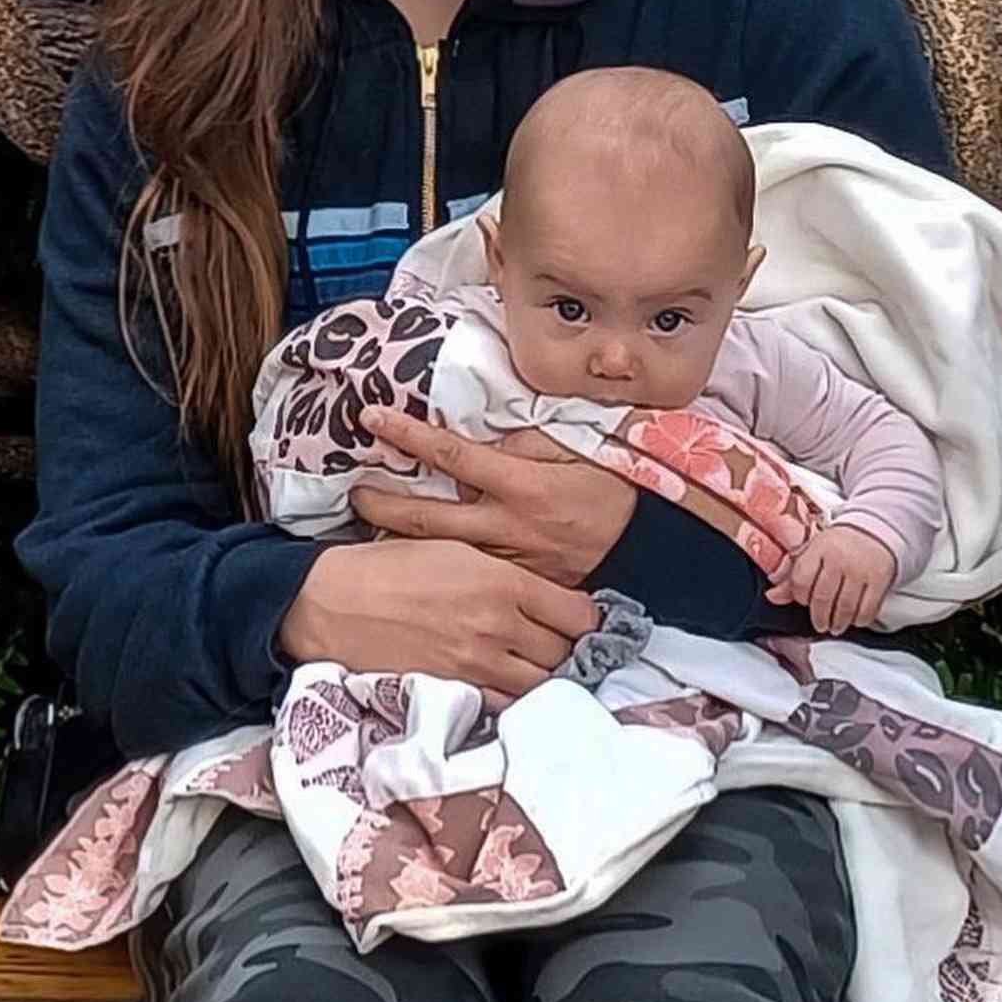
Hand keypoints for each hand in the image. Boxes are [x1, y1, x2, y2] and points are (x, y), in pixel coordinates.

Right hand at [278, 537, 598, 712]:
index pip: (578, 613)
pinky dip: (514, 702)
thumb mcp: (455, 549)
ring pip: (542, 686)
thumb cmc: (389, 567)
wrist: (332, 602)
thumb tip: (539, 592)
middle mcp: (499, 625)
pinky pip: (505, 706)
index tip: (581, 621)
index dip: (587, 620)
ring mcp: (478, 663)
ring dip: (547, 680)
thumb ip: (503, 572)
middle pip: (567, 653)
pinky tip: (509, 691)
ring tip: (540, 672)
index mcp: (504, 581)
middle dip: (571, 652)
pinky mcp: (454, 690)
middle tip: (565, 648)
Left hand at [349, 410, 636, 588]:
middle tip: (353, 492)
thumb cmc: (608, 481)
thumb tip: (479, 438)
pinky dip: (436, 567)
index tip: (372, 416)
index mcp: (521, 484)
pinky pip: (470, 576)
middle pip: (428, 517)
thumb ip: (522, 441)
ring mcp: (510, 561)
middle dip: (382, 504)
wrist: (648, 537)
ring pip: (441, 553)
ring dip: (398, 541)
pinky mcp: (517, 585)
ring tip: (364, 528)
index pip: (451, 455)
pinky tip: (409, 562)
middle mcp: (509, 527)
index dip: (407, 434)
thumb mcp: (570, 445)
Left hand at [766, 525, 896, 634]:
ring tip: (835, 626)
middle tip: (821, 624)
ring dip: (838, 623)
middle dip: (819, 617)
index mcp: (818, 547)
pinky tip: (854, 620)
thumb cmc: (838, 545)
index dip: (800, 597)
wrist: (876, 531)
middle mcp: (839, 557)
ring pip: (845, 607)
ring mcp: (861, 568)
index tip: (805, 602)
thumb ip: (792, 575)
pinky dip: (859, 620)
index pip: (800, 581)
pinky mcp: (880, 579)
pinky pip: (867, 609)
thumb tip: (772, 597)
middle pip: (822, 598)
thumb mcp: (813, 553)